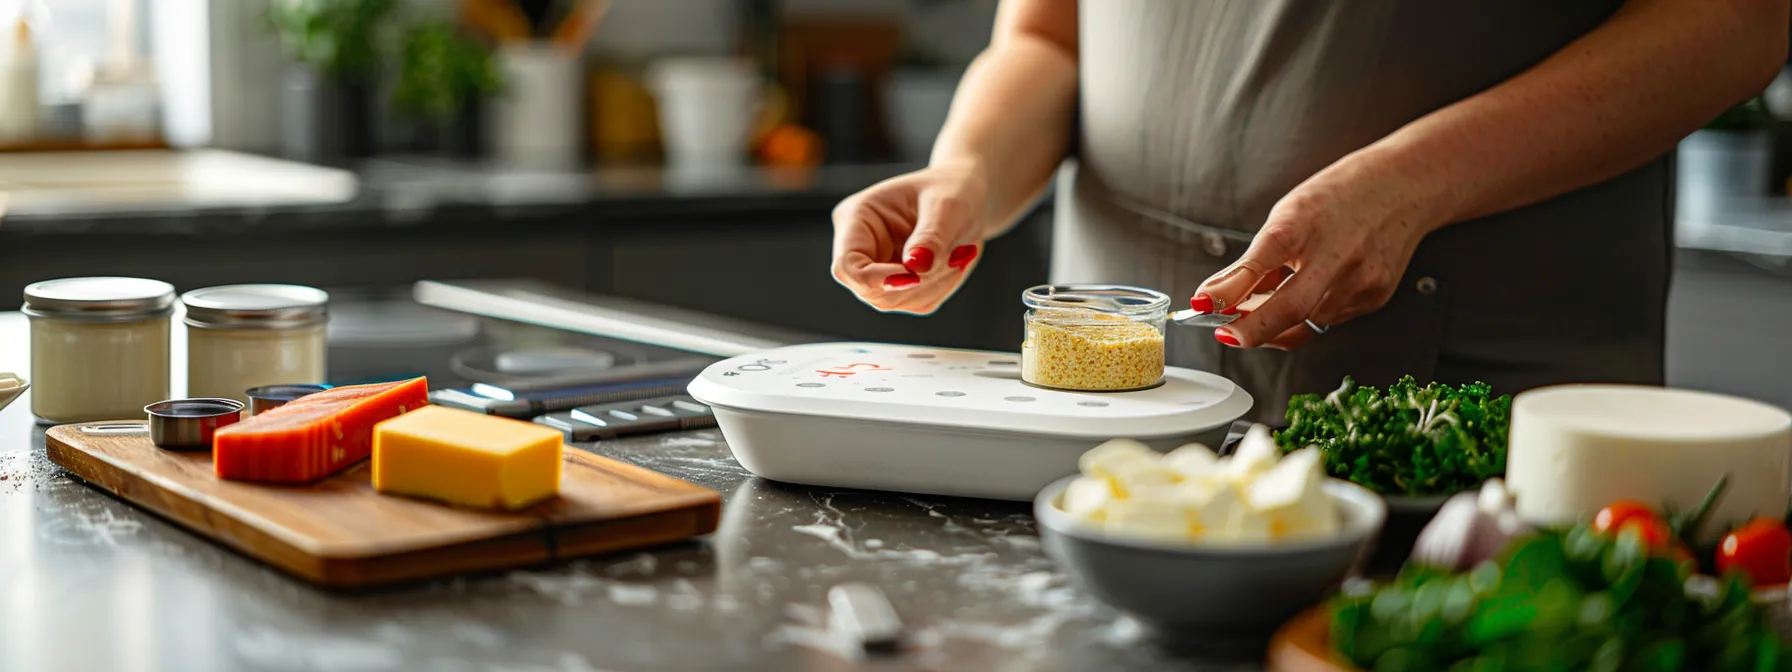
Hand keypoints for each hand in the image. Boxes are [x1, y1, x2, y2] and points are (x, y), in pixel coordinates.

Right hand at [831, 163, 990, 314]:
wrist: (967, 197)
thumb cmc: (952, 190)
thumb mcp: (946, 206)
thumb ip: (930, 236)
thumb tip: (915, 267)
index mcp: (857, 218)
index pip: (848, 266)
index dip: (877, 280)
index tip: (916, 277)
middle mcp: (861, 246)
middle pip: (870, 290)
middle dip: (915, 282)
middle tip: (952, 258)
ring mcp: (877, 269)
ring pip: (895, 300)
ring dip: (932, 285)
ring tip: (956, 254)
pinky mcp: (898, 285)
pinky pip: (916, 302)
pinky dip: (940, 287)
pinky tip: (951, 262)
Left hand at [1192, 160, 1443, 349]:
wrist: (1406, 187)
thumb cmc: (1341, 195)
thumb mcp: (1290, 211)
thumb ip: (1258, 258)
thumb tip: (1219, 295)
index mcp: (1304, 223)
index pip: (1259, 263)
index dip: (1226, 289)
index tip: (1200, 304)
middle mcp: (1335, 254)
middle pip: (1289, 309)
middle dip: (1250, 330)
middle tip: (1226, 333)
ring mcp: (1360, 280)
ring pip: (1306, 322)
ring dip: (1276, 323)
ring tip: (1261, 307)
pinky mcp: (1374, 297)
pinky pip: (1329, 320)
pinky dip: (1307, 316)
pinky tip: (1304, 296)